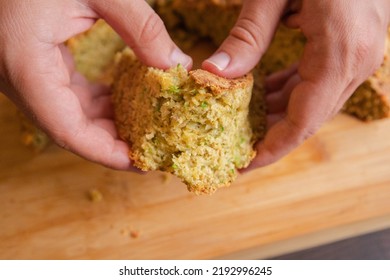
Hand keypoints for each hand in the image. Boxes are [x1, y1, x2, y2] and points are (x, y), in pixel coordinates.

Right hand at [0, 0, 191, 169]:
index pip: (68, 131)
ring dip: (106, 124)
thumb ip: (141, 27)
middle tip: (151, 149)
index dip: (106, 154)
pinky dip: (97, 104)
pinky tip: (123, 99)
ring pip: (69, 115)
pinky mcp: (34, 64)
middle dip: (112, 144)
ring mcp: (24, 73)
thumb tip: (176, 63)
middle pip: (70, 129)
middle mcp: (20, 78)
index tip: (141, 164)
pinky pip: (67, 96)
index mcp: (27, 66)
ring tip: (144, 128)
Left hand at [203, 0, 389, 168]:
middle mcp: (356, 62)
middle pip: (308, 119)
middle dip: (270, 136)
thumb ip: (248, 36)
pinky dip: (290, 92)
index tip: (242, 164)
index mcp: (340, 54)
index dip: (271, 149)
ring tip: (242, 122)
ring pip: (314, 104)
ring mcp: (359, 56)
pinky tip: (265, 92)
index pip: (301, 123)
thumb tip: (215, 73)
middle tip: (233, 145)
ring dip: (278, 114)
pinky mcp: (353, 47)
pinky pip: (319, 83)